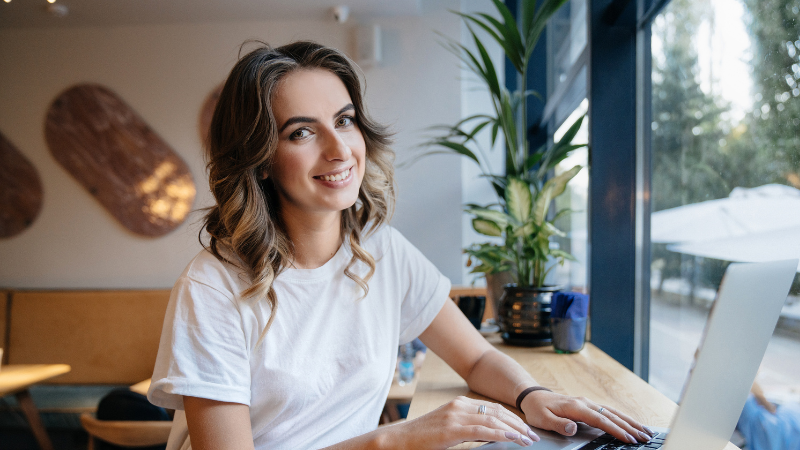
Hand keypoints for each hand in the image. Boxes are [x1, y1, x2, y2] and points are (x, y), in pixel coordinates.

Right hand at [381, 396, 540, 448]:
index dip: (513, 418)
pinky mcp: (452, 428)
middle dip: (519, 424)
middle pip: (498, 412)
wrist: (400, 440)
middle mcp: (459, 405)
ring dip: (515, 430)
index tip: (526, 429)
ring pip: (494, 419)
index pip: (494, 408)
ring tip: (528, 439)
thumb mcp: (449, 429)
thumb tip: (491, 435)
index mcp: (459, 404)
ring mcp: (455, 415)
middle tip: (533, 435)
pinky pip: (482, 430)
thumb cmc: (423, 438)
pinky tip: (512, 439)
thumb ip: (468, 428)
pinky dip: (500, 434)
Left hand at [520, 391, 655, 443]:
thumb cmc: (537, 409)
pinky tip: (630, 424)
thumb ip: (558, 424)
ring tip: (645, 432)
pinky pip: (608, 411)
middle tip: (646, 437)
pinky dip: (622, 418)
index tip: (628, 439)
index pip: (600, 420)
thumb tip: (573, 428)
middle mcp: (585, 402)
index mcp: (575, 406)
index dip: (615, 430)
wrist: (533, 396)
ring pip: (613, 412)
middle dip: (630, 427)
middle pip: (612, 415)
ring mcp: (588, 403)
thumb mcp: (542, 419)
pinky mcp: (588, 405)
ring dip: (630, 422)